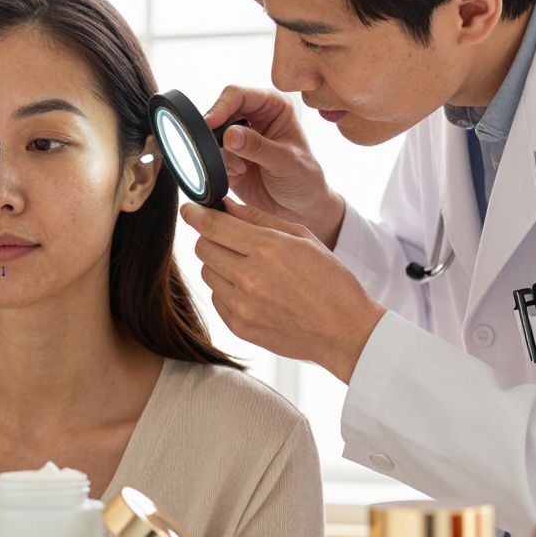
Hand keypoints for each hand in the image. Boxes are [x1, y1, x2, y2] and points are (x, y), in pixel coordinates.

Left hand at [180, 198, 385, 382]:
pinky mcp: (239, 327)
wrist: (345, 331)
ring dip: (218, 264)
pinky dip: (226, 289)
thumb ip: (259, 219)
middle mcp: (249, 278)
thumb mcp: (302, 238)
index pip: (213, 226)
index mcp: (267, 249)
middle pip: (203, 248)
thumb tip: (225, 206)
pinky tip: (251, 289)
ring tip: (247, 266)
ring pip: (207, 273)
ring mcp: (242, 305)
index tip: (190, 210)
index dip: (195, 215)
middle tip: (227, 237)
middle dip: (210, 238)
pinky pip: (216, 298)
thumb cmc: (330, 280)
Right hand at [205, 85, 344, 247]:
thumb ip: (257, 147)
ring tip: (241, 167)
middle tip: (216, 148)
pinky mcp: (227, 157)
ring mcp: (238, 137)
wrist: (299, 208)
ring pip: (212, 134)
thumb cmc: (303, 179)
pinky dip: (219, 165)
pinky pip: (211, 155)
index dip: (222, 106)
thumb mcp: (284, 161)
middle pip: (220, 111)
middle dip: (215, 130)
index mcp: (272, 106)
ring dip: (219, 151)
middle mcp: (253, 117)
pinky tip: (240, 173)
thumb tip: (229, 134)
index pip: (239, 95)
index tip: (210, 123)